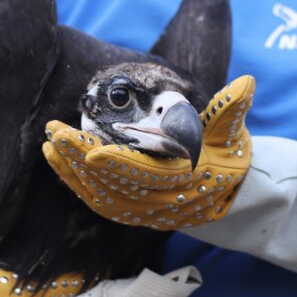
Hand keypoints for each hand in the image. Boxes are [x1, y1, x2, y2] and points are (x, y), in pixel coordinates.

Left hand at [42, 75, 254, 228]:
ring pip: (100, 194)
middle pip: (115, 184)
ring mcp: (143, 211)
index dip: (119, 165)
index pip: (147, 176)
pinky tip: (55, 157)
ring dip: (72, 169)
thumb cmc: (225, 155)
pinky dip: (73, 180)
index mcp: (185, 181)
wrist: (226, 194)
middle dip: (82, 159)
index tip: (92, 149)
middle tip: (57, 133)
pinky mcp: (129, 212)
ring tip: (52, 140)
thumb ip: (232, 109)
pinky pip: (96, 199)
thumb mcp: (232, 132)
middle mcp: (162, 202)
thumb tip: (245, 84)